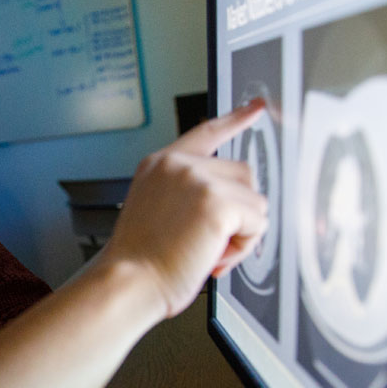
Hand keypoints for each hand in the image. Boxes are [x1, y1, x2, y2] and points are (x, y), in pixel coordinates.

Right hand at [102, 99, 268, 317]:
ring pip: (255, 201)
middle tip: (208, 242)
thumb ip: (187, 194)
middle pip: (243, 174)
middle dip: (238, 211)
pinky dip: (243, 246)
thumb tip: (232, 204)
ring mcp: (198, 179)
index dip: (236, 119)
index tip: (257, 107)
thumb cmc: (140, 260)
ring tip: (206, 251)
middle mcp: (178, 165)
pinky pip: (257, 222)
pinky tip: (213, 255)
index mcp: (160, 164)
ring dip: (241, 232)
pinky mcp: (218, 201)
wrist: (129, 280)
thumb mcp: (157, 211)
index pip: (206, 133)